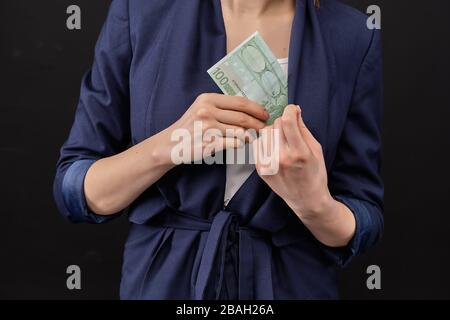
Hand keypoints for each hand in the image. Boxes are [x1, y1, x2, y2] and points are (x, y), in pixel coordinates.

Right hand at [155, 93, 268, 164]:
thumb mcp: (203, 108)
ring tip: (255, 135)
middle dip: (258, 122)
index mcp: (208, 99)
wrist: (171, 143)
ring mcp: (207, 128)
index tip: (265, 113)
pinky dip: (241, 143)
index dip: (256, 108)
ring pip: (240, 131)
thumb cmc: (191, 125)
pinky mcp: (208, 144)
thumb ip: (222, 106)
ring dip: (251, 134)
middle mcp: (207, 111)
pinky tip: (242, 143)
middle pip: (242, 117)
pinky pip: (233, 143)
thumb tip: (251, 109)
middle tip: (265, 127)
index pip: (239, 102)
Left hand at [253, 104, 331, 218]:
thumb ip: (303, 129)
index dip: (290, 111)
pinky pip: (258, 144)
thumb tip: (295, 110)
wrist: (306, 200)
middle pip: (275, 125)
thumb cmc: (315, 174)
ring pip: (265, 133)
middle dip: (284, 122)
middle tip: (290, 128)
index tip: (293, 110)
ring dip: (274, 131)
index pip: (288, 122)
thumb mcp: (316, 150)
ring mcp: (268, 165)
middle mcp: (282, 159)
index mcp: (299, 153)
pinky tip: (275, 148)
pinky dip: (266, 142)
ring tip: (282, 139)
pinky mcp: (260, 169)